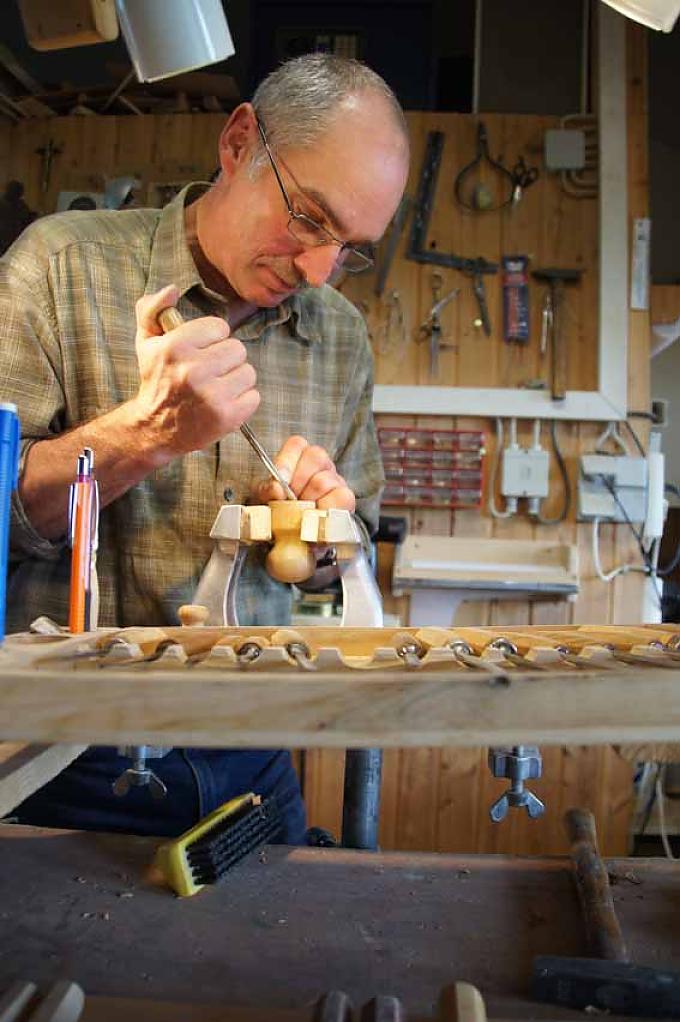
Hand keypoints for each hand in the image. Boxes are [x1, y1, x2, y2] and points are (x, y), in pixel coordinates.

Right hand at [131, 284, 259, 460]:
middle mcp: (193, 370)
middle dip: (226, 360)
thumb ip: (153, 309)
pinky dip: (243, 401)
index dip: (212, 340)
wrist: (155, 429)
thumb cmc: (156, 381)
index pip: (220, 327)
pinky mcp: (227, 416)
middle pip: (238, 349)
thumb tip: (172, 289)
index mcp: (175, 347)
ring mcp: (212, 395)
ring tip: (216, 389)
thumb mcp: (147, 342)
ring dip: (236, 380)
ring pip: (249, 372)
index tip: (200, 352)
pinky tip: (223, 404)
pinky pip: (254, 396)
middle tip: (209, 373)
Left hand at [254, 435, 355, 510]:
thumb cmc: (282, 513)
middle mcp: (321, 464)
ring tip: (301, 513)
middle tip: (290, 501)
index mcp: (300, 457)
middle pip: (315, 457)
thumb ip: (268, 490)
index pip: (297, 444)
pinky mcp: (347, 498)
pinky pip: (340, 496)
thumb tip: (276, 489)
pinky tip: (315, 518)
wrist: (296, 538)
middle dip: (298, 483)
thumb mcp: (268, 499)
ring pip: (324, 479)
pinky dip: (325, 509)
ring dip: (309, 500)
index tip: (279, 483)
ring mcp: (336, 480)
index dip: (287, 461)